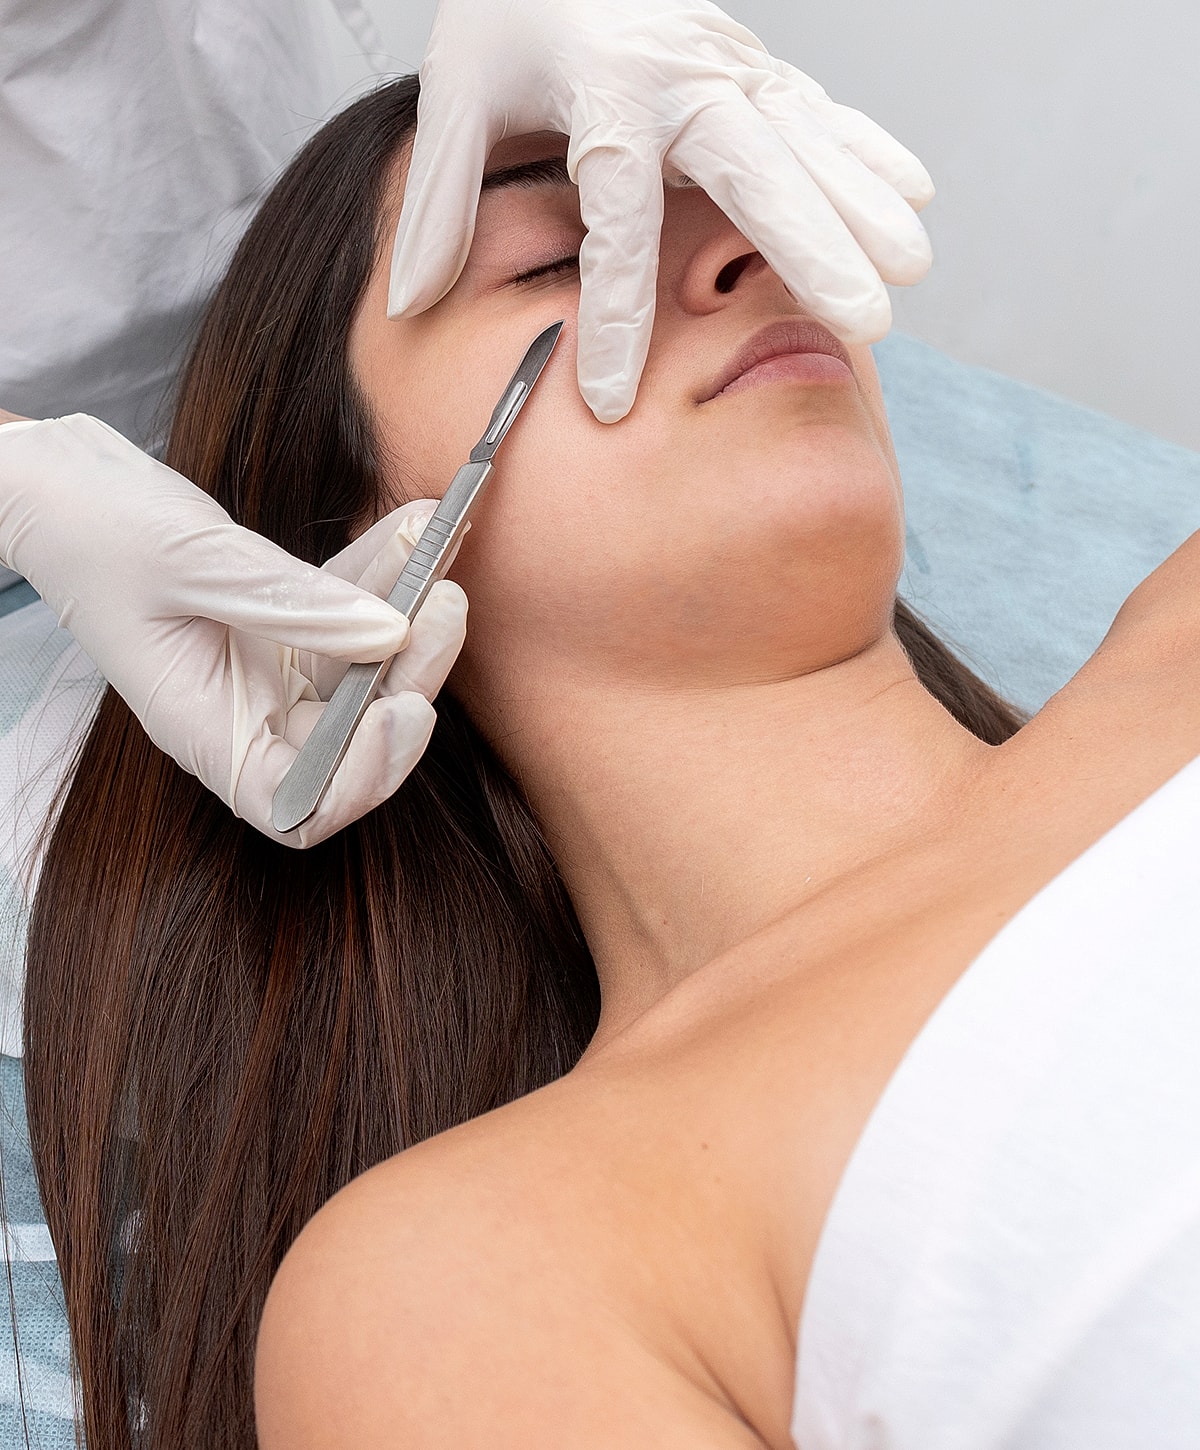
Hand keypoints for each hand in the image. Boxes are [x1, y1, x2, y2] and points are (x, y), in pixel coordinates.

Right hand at [0, 414, 466, 846]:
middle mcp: (247, 713)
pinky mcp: (290, 624)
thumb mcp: (192, 560)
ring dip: (411, 614)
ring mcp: (273, 671)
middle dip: (411, 677)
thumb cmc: (95, 529)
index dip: (362, 777)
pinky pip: (354, 612)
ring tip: (437, 544)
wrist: (60, 484)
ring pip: (367, 670)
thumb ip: (291, 601)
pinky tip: (419, 523)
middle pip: (353, 737)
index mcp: (205, 730)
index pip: (297, 805)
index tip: (405, 708)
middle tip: (444, 603)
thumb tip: (388, 631)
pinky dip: (387, 573)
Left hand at [389, 0, 934, 423]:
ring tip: (908, 273)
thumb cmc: (506, 13)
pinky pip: (818, 110)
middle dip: (810, 248)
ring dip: (861, 204)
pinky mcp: (751, 62)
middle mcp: (679, 76)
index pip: (614, 216)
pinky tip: (913, 197)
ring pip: (806, 139)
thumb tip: (410, 298)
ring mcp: (727, 64)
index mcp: (602, 91)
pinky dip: (868, 151)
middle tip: (859, 319)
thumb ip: (442, 195)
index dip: (618, 311)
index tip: (615, 398)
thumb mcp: (456, 91)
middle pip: (753, 170)